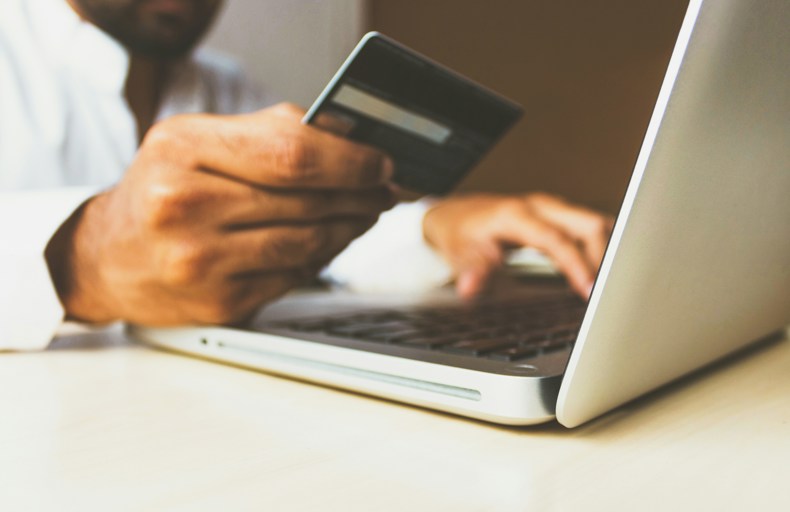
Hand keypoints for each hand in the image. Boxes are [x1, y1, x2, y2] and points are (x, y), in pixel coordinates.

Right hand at [46, 103, 394, 325]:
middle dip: (361, 194)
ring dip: (350, 227)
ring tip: (365, 212)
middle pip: (307, 200)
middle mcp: (184, 206)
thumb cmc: (161, 190)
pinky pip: (294, 276)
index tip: (381, 162)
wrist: (107, 257)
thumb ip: (269, 133)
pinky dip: (322, 257)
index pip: (292, 153)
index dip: (350, 160)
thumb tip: (349, 138)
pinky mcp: (219, 303)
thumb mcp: (196, 141)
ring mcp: (200, 262)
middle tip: (385, 189)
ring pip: (308, 243)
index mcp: (182, 149)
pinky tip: (331, 241)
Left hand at [422, 193, 613, 298]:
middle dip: (604, 257)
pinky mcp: (558, 216)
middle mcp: (540, 206)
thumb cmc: (460, 233)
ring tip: (612, 286)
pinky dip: (601, 248)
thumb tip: (470, 288)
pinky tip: (602, 272)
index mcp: (517, 214)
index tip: (589, 291)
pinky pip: (589, 229)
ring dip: (607, 252)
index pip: (557, 239)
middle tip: (609, 293)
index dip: (576, 265)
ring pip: (594, 223)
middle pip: (588, 224)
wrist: (457, 214)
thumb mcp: (459, 252)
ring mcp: (552, 209)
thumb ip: (471, 269)